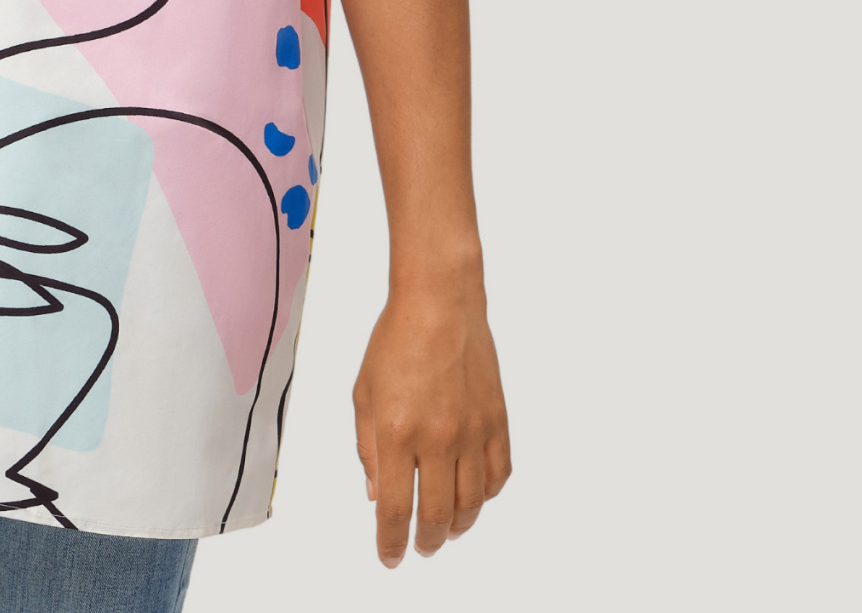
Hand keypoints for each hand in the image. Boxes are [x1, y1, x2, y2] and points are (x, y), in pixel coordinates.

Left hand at [352, 279, 510, 566]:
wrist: (440, 304)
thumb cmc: (395, 341)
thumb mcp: (363, 393)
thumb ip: (368, 448)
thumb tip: (376, 494)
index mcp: (397, 432)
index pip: (395, 508)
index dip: (391, 541)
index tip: (389, 557)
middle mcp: (437, 439)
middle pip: (438, 516)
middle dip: (426, 541)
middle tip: (419, 548)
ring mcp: (472, 433)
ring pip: (472, 504)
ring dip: (458, 527)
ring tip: (445, 532)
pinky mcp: (497, 423)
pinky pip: (498, 476)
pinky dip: (486, 496)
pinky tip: (474, 498)